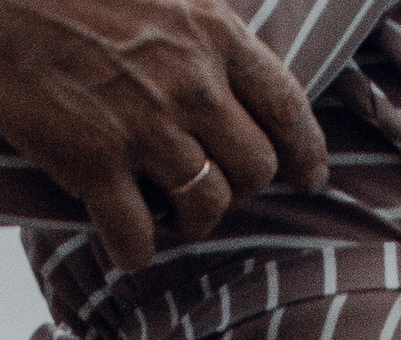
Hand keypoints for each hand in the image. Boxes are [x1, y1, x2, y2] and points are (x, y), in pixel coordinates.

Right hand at [0, 0, 329, 271]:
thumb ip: (204, 26)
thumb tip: (233, 63)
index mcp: (212, 32)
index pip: (288, 108)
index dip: (306, 153)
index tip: (307, 176)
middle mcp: (189, 83)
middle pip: (254, 171)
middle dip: (240, 190)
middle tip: (211, 189)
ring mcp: (143, 126)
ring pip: (207, 209)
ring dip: (193, 223)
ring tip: (169, 215)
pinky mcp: (93, 162)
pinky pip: (139, 237)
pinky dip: (137, 251)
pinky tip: (126, 244)